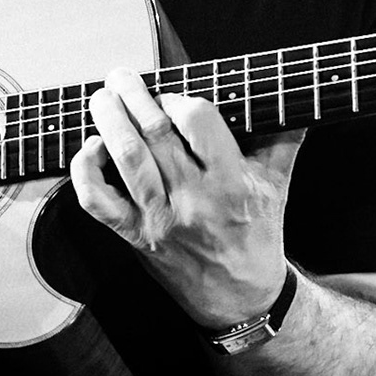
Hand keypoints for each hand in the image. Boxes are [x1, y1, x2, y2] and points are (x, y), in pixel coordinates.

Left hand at [70, 66, 303, 326]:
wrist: (241, 297)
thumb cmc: (258, 233)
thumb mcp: (277, 183)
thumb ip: (283, 136)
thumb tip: (289, 93)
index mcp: (231, 181)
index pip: (198, 120)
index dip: (178, 98)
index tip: (171, 94)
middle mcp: (193, 199)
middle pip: (154, 134)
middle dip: (133, 96)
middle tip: (122, 77)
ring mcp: (160, 219)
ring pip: (126, 160)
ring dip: (108, 121)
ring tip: (103, 98)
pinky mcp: (136, 237)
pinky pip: (99, 202)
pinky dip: (86, 171)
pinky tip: (90, 148)